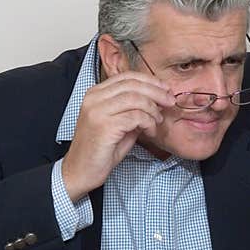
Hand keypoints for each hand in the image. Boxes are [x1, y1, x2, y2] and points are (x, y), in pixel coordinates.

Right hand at [61, 71, 174, 200]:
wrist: (80, 172)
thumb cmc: (100, 150)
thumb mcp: (119, 124)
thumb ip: (133, 109)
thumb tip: (157, 100)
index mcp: (95, 94)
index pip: (126, 76)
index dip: (150, 81)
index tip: (165, 89)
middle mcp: (94, 98)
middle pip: (133, 85)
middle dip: (157, 92)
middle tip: (170, 102)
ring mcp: (97, 111)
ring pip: (136, 99)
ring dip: (153, 110)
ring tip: (157, 121)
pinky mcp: (104, 126)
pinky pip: (136, 117)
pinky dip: (148, 123)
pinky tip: (150, 132)